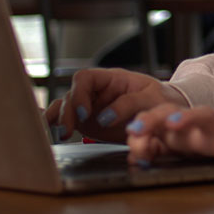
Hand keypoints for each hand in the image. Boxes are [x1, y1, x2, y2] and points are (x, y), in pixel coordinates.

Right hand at [44, 68, 186, 142]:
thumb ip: (129, 104)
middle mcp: (96, 92)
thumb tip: (105, 117)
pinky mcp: (89, 123)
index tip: (85, 113)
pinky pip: (68, 121)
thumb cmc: (160, 100)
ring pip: (66, 108)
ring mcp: (90, 107)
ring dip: (59, 120)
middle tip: (68, 131)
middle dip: (67, 112)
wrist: (165, 115)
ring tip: (61, 135)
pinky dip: (56, 123)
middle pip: (71, 95)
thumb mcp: (151, 98)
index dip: (80, 93)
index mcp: (110, 79)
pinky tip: (47, 130)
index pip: (84, 78)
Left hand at [125, 102, 213, 165]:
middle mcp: (194, 124)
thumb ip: (153, 150)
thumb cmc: (205, 142)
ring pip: (203, 115)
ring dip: (187, 117)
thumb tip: (132, 157)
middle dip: (153, 118)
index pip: (154, 118)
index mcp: (176, 125)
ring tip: (173, 122)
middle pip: (172, 112)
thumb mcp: (176, 148)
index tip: (130, 134)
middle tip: (137, 128)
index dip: (141, 125)